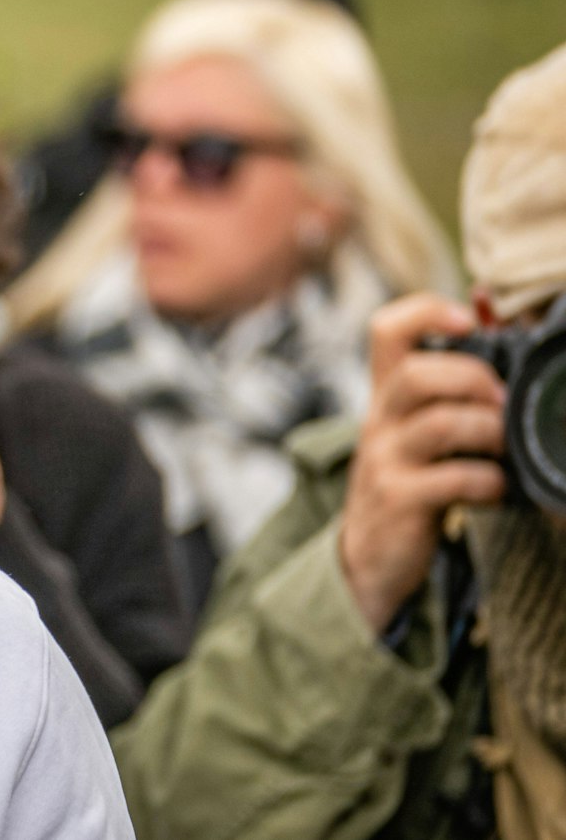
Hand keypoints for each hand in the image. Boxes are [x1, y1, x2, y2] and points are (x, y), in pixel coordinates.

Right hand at [340, 295, 506, 632]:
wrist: (366, 557)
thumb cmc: (408, 483)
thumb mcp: (416, 431)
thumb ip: (450, 389)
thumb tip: (495, 320)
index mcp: (388, 396)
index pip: (387, 331)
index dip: (426, 312)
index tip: (467, 320)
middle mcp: (381, 421)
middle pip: (417, 374)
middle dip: (474, 380)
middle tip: (503, 404)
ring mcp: (387, 461)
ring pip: (440, 424)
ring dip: (489, 431)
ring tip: (504, 448)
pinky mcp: (400, 500)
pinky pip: (453, 480)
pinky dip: (488, 482)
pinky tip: (496, 491)